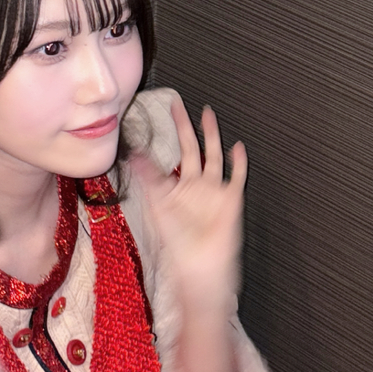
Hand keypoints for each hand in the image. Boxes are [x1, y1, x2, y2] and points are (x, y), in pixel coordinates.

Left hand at [131, 97, 246, 312]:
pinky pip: (237, 176)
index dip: (173, 132)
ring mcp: (215, 191)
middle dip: (189, 127)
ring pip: (215, 157)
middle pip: (194, 148)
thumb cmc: (177, 244)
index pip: (175, 152)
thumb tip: (133, 154)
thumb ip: (148, 179)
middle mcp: (197, 186)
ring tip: (209, 115)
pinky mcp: (231, 199)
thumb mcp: (158, 206)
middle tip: (182, 105)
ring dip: (213, 136)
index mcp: (178, 186)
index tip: (170, 109)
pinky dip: (239, 162)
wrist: (199, 267)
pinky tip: (237, 147)